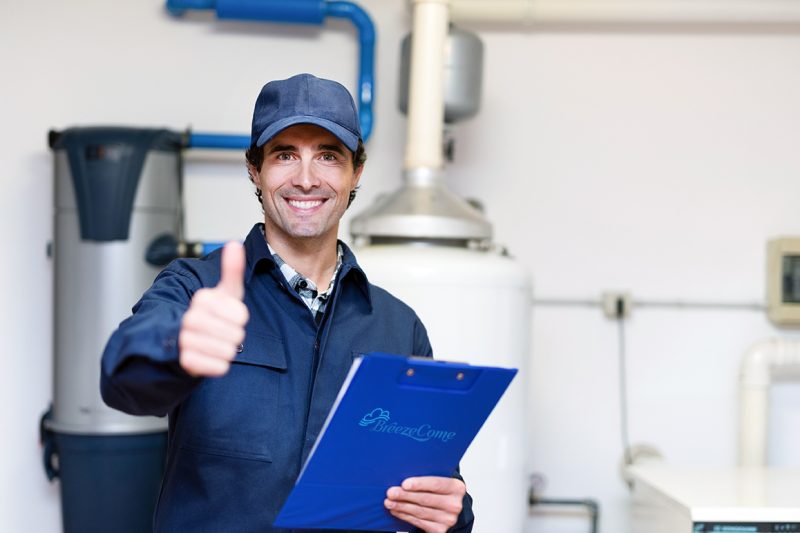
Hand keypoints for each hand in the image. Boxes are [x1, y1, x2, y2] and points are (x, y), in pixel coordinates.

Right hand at [179, 241, 248, 376]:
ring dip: (226, 351)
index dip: (239, 319)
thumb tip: (234, 243)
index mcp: (202, 299)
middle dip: (233, 336)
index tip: (227, 316)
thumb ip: (231, 269)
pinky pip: (219, 367)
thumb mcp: (224, 292)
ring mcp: (186, 340)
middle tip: (220, 332)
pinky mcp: (186, 362)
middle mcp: (190, 318)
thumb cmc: (212, 315)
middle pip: (236, 335)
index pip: (241, 315)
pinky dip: (219, 366)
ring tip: (214, 344)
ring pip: (229, 352)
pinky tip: (209, 357)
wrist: (183, 341)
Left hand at [385, 476, 465, 532]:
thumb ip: (428, 476)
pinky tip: (396, 510)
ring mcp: (448, 519)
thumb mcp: (439, 481)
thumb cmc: (439, 491)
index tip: (404, 484)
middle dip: (405, 496)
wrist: (449, 509)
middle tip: (390, 492)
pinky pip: (418, 522)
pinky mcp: (440, 530)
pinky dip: (405, 516)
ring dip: (401, 506)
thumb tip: (403, 473)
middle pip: (426, 499)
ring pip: (420, 512)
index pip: (436, 484)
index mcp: (456, 487)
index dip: (419, 484)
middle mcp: (454, 504)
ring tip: (389, 502)